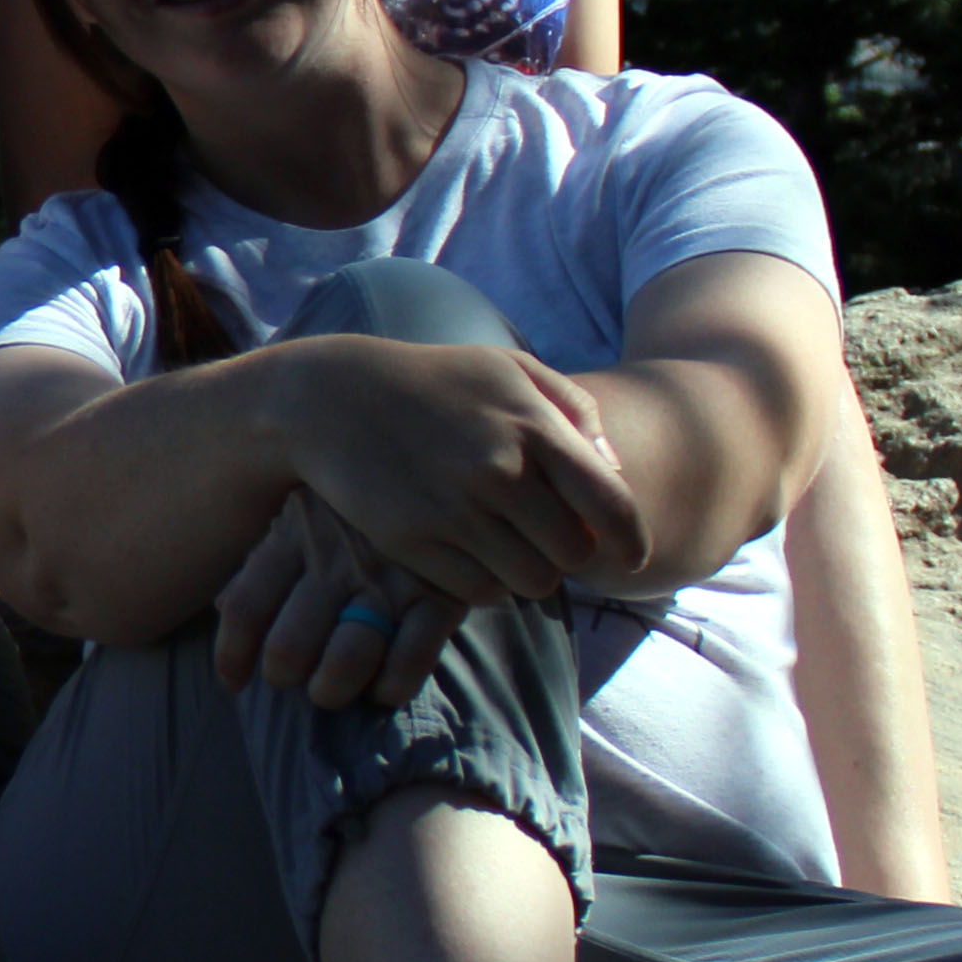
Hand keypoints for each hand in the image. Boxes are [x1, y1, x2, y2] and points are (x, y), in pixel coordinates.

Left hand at [212, 490, 474, 710]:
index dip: (231, 657)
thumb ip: (263, 561)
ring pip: (346, 660)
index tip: (233, 682)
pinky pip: (410, 660)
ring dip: (331, 690)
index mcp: (291, 535)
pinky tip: (383, 687)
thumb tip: (220, 608)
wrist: (441, 464)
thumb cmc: (353, 506)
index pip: (244, 610)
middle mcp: (336, 559)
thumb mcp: (301, 516)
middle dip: (284, 677)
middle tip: (293, 677)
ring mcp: (390, 578)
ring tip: (330, 689)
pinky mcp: (441, 594)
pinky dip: (391, 687)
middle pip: (288, 647)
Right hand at [272, 336, 645, 608]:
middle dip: (567, 554)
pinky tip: (467, 553)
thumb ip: (574, 410)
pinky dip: (483, 582)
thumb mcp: (508, 370)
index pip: (612, 507)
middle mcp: (500, 471)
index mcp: (533, 425)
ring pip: (531, 582)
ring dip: (527, 572)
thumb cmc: (434, 381)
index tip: (627, 554)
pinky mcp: (413, 540)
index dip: (630, 541)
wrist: (332, 397)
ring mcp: (454, 509)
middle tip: (544, 540)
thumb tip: (615, 471)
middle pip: (574, 555)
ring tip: (505, 547)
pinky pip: (479, 591)